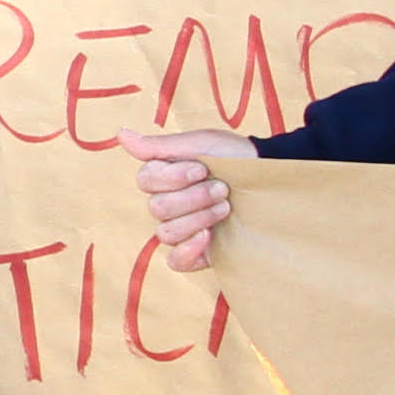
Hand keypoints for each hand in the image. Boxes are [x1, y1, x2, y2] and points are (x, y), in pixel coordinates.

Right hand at [123, 129, 261, 270]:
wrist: (274, 178)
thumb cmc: (237, 156)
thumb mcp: (200, 143)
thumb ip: (158, 145)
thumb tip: (120, 133)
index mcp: (164, 179)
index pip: (145, 183)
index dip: (173, 177)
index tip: (202, 168)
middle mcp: (168, 206)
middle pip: (157, 209)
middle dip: (194, 197)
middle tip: (223, 188)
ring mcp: (183, 230)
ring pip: (166, 232)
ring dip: (199, 217)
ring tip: (226, 206)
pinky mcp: (199, 253)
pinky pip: (176, 261)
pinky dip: (187, 250)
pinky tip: (207, 237)